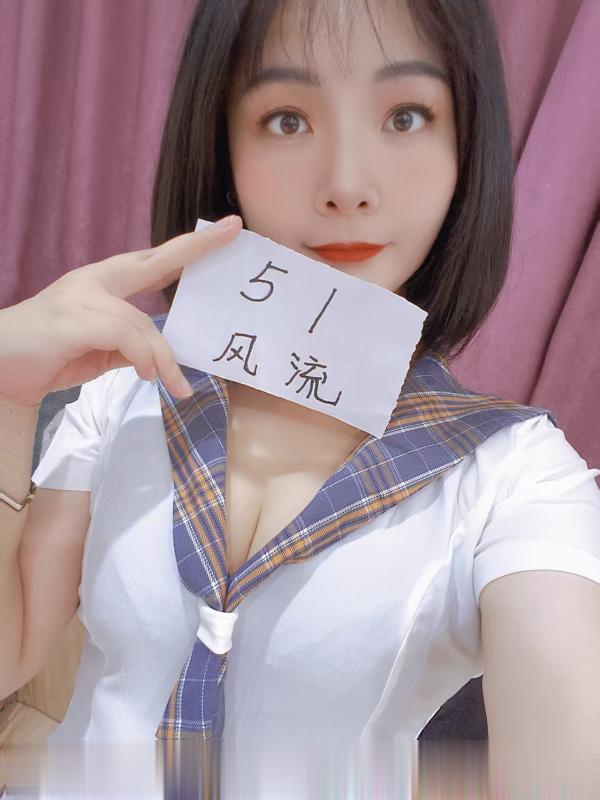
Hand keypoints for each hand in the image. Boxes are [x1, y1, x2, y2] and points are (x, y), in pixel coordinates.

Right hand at [0, 216, 242, 406]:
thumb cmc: (49, 356)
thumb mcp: (99, 350)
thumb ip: (129, 343)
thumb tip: (161, 355)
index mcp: (101, 284)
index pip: (150, 262)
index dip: (186, 249)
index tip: (222, 230)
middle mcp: (93, 281)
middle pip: (150, 260)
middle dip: (193, 247)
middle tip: (232, 230)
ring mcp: (81, 298)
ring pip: (141, 322)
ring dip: (163, 358)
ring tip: (174, 385)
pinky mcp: (72, 321)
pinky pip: (124, 336)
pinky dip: (142, 358)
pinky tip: (148, 377)